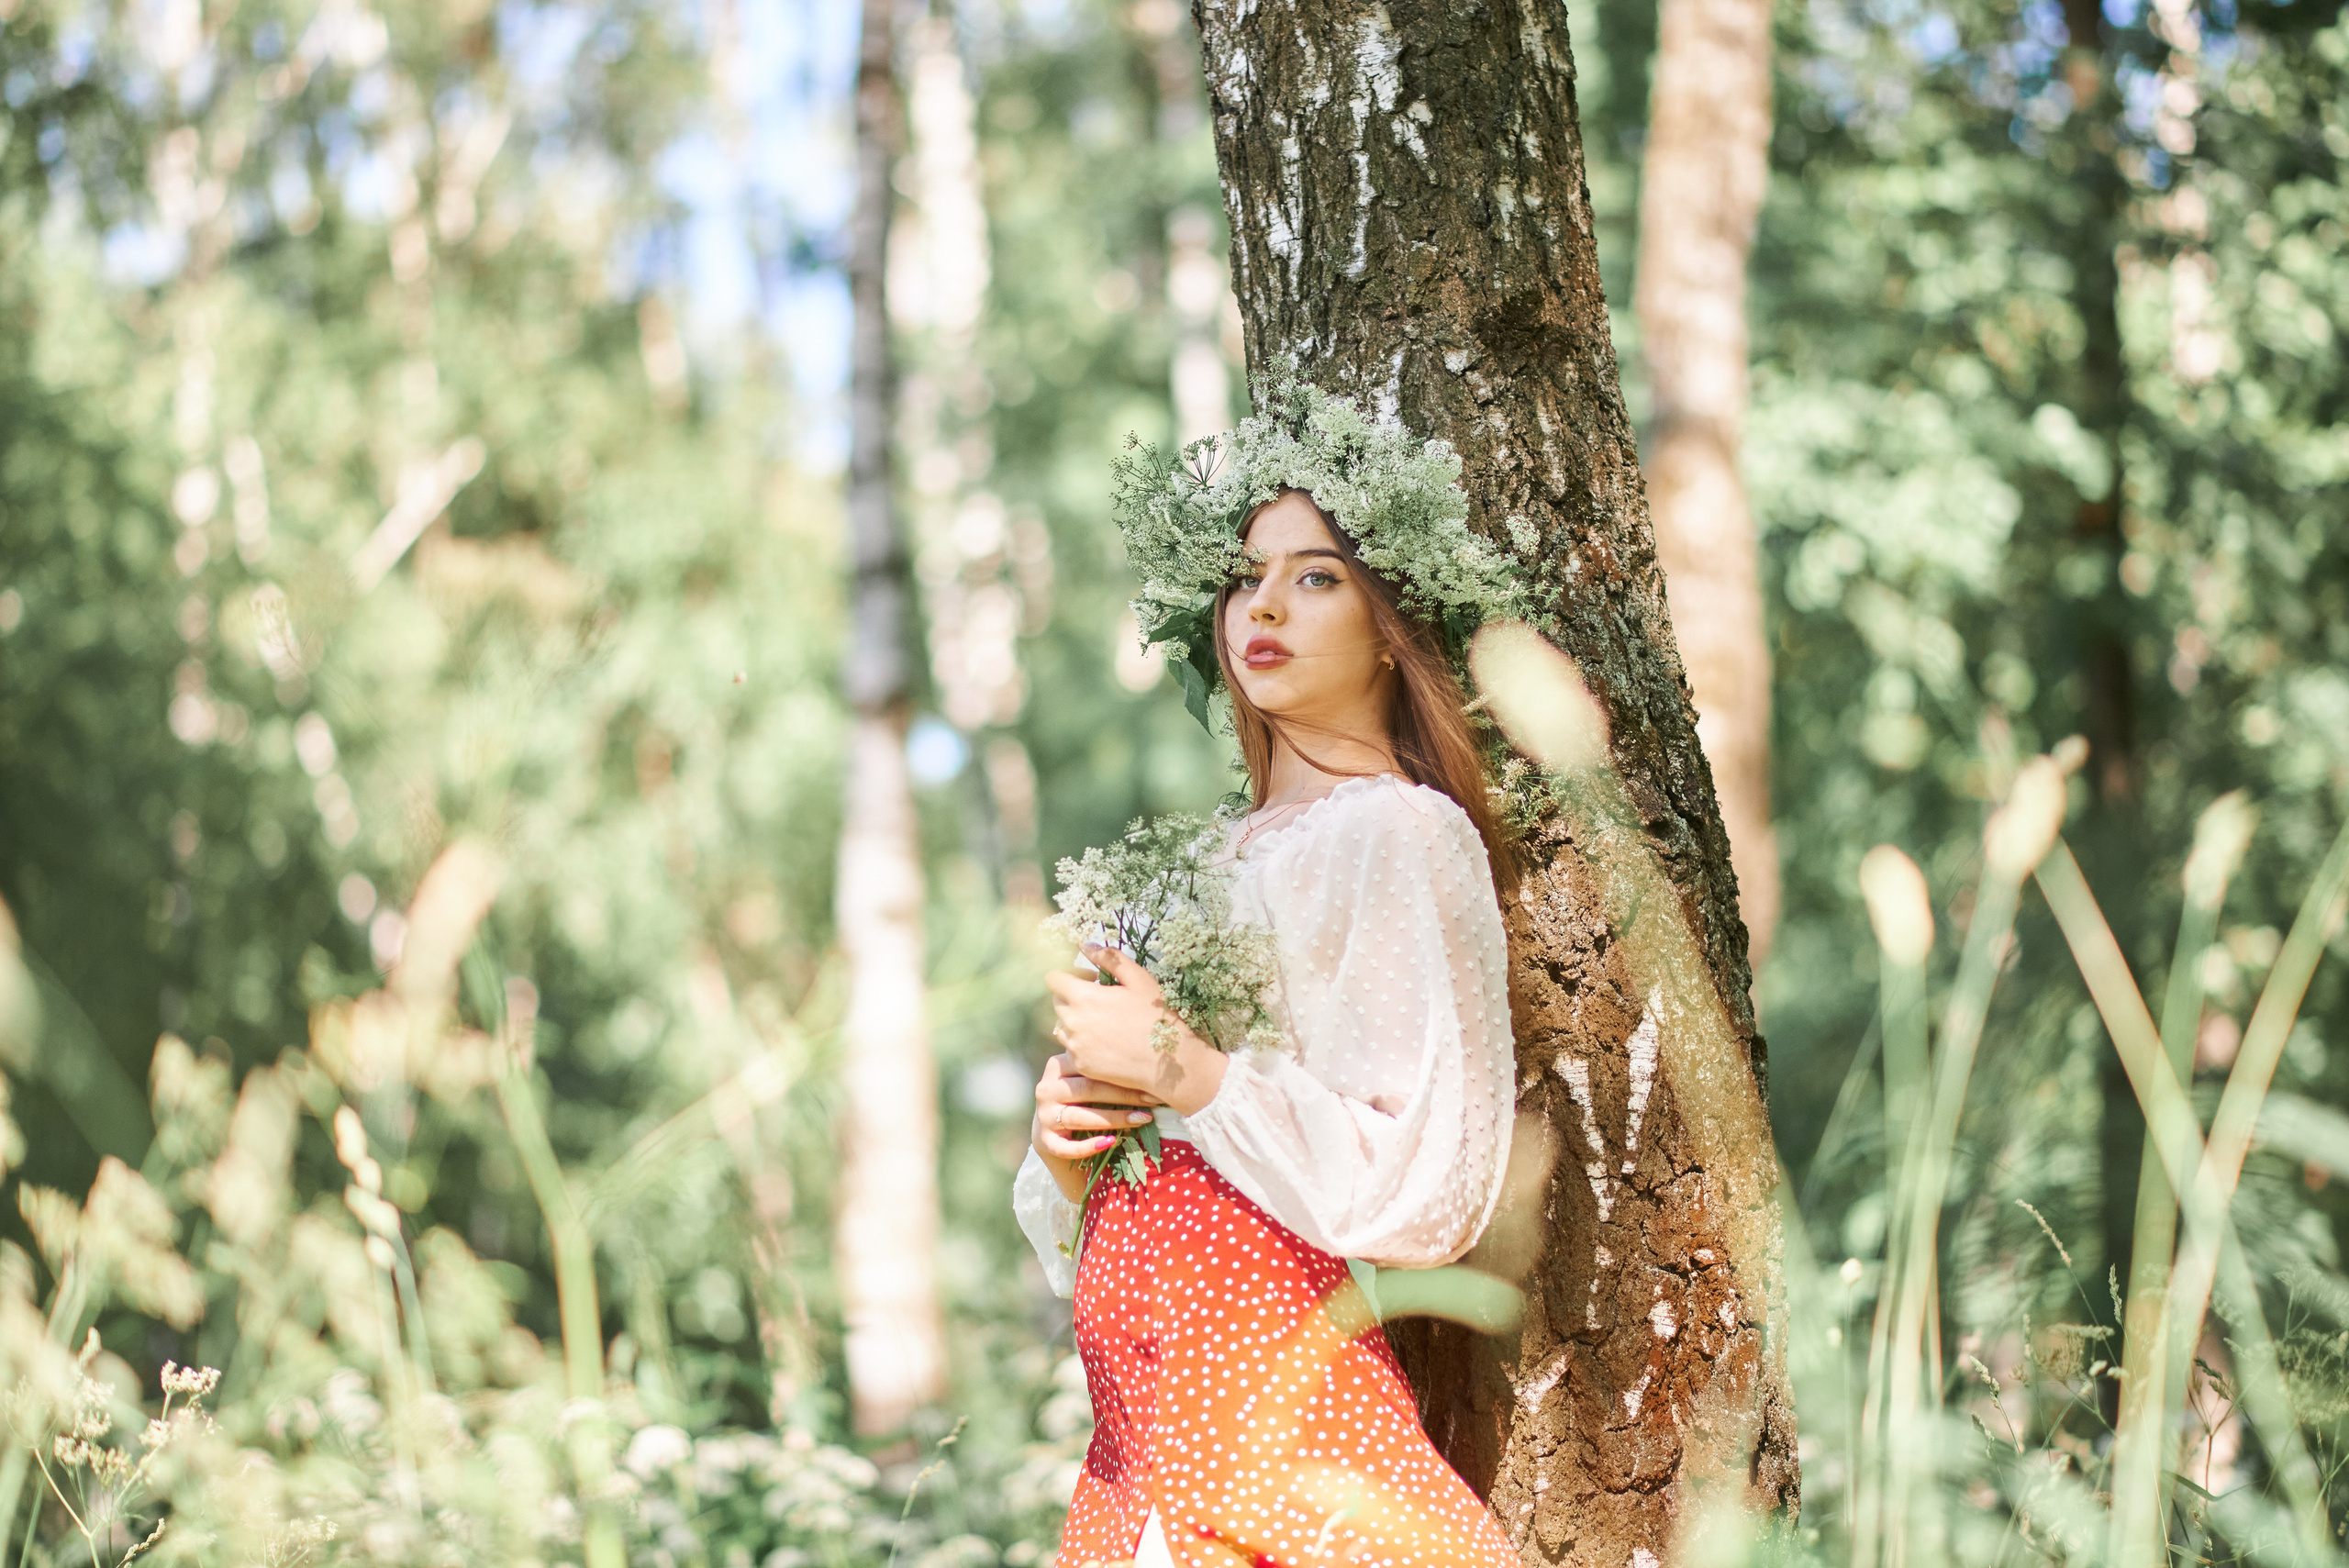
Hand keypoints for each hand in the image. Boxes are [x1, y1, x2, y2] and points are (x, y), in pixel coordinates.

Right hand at [1031, 1052, 1160, 1201]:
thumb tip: (1148, 1065)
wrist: (1052, 1129)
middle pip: (1088, 1090)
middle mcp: (1046, 1089)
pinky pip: (1067, 1147)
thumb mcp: (1084, 1077)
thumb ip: (1103, 1067)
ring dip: (1114, 1119)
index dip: (1122, 1073)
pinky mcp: (1044, 1141)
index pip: (1091, 1067)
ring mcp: (1043, 1116)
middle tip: (1153, 1100)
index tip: (1150, 1078)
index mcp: (1057, 1065)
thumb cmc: (1080, 1099)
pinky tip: (1111, 1143)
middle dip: (1124, 1095)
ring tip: (1142, 1120)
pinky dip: (1089, 1146)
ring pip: (1080, 1117)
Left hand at [1044, 946, 1228, 1117]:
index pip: (1053, 978)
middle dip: (1072, 995)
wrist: (1167, 1063)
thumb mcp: (1139, 979)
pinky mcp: (1081, 1064)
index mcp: (1083, 997)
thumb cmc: (1156, 1016)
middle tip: (1100, 998)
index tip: (1091, 978)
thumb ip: (1110, 958)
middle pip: (1056, 1001)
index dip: (1070, 973)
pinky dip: (1082, 1040)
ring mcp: (1075, 1046)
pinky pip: (1071, 1047)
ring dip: (1075, 1018)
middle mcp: (1073, 1022)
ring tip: (1103, 1020)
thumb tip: (1086, 945)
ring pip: (1061, 1025)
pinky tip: (1107, 1040)